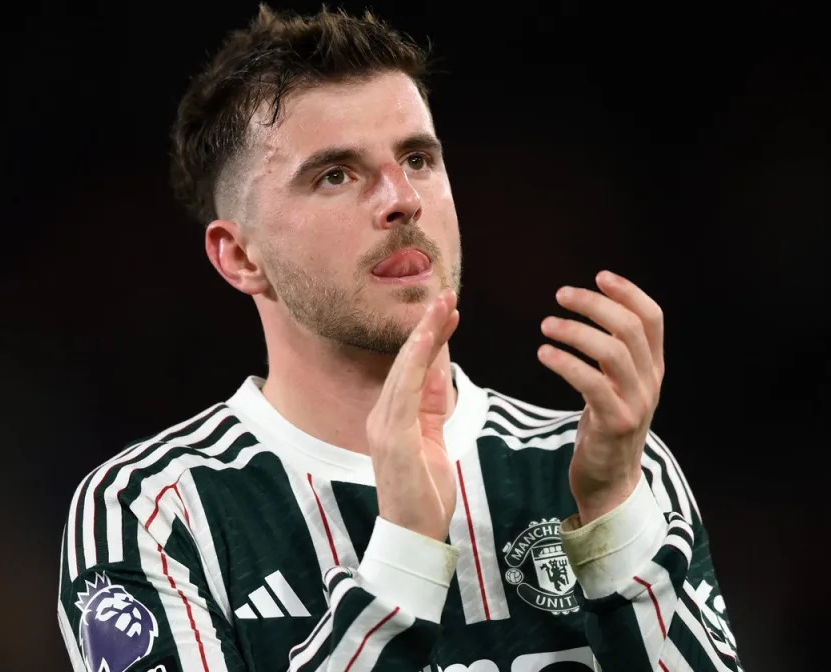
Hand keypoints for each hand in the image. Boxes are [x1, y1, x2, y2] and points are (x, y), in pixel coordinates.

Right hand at [366, 288, 459, 540]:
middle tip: (447, 293)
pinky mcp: (391, 436)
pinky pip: (404, 390)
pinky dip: (416, 360)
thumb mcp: (434, 443)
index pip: (412, 368)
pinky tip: (428, 337)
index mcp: (392, 417)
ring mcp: (383, 424)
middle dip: (427, 325)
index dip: (430, 337)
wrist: (413, 536)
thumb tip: (438, 374)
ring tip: (443, 303)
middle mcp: (381, 415)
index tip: (448, 310)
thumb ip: (431, 408)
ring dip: (424, 333)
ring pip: (404, 367)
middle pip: (406, 360)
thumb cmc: (423, 494)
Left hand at [538, 271, 664, 522]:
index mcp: (653, 368)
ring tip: (546, 325)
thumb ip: (612, 355)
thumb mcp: (617, 386)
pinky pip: (593, 384)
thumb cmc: (605, 427)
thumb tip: (591, 313)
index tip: (599, 276)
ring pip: (612, 352)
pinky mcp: (615, 423)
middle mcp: (650, 381)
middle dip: (594, 304)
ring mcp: (636, 403)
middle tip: (560, 295)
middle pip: (630, 328)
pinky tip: (545, 354)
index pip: (652, 318)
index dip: (629, 292)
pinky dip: (566, 363)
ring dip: (575, 331)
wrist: (611, 484)